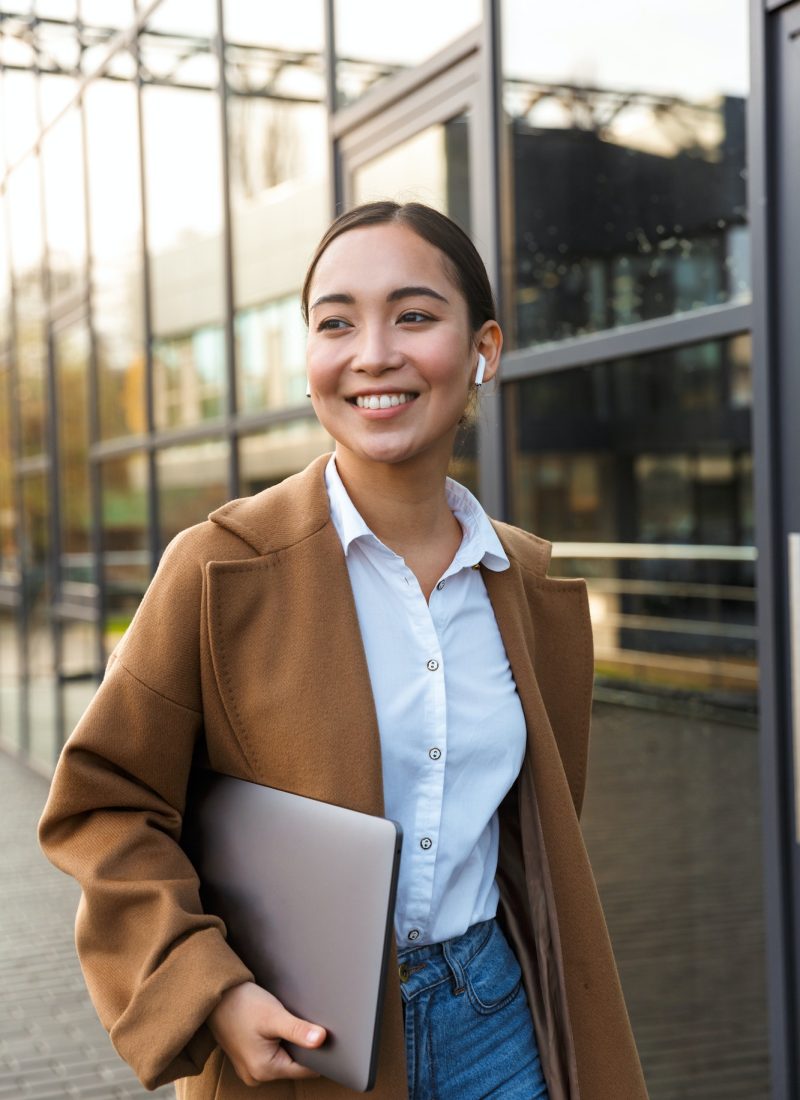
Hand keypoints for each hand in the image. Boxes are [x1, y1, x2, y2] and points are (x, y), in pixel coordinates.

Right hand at [208, 981, 326, 1084]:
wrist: (217, 995)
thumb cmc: (242, 1004)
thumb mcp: (274, 1016)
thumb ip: (299, 1030)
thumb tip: (322, 1040)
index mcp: (265, 1070)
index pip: (305, 1069)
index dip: (318, 1052)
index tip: (326, 1034)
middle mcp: (257, 1076)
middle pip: (295, 1065)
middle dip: (303, 1047)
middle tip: (307, 1023)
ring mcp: (251, 1069)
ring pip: (284, 1059)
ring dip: (290, 1044)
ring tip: (288, 1024)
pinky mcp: (248, 1059)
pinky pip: (273, 1055)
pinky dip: (279, 1043)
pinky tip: (278, 1028)